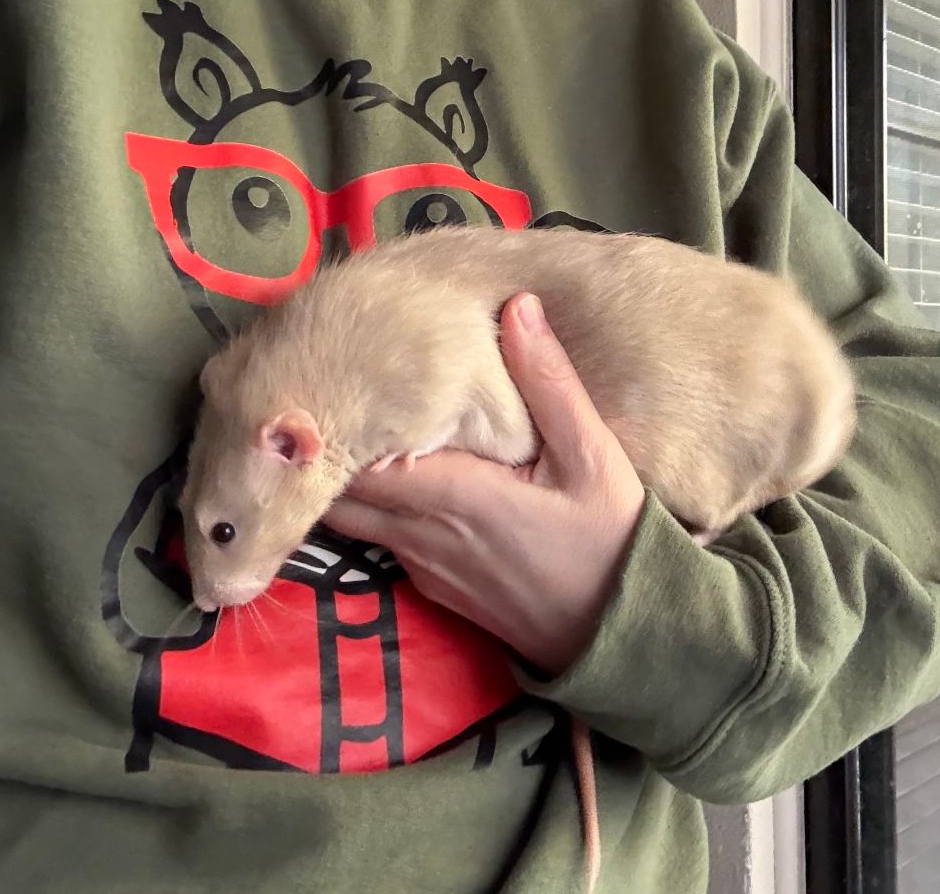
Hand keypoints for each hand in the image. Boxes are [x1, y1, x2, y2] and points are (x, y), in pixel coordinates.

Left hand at [323, 293, 646, 673]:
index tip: (323, 381)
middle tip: (315, 400)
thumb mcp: (592, 454)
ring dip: (339, 482)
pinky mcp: (436, 589)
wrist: (624, 633)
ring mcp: (424, 569)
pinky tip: (383, 480)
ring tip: (337, 433)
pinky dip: (369, 512)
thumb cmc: (611, 539)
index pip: (356, 460)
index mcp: (452, 495)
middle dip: (321, 452)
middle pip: (339, 493)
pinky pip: (383, 544)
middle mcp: (422, 536)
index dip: (330, 425)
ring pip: (354, 522)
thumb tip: (516, 306)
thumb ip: (549, 382)